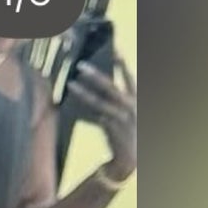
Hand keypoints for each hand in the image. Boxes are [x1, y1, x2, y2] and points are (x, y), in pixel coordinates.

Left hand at [69, 56, 135, 179]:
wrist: (130, 158)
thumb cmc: (127, 131)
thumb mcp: (128, 112)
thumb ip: (117, 100)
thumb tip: (101, 84)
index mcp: (137, 98)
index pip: (129, 77)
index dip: (122, 63)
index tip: (114, 50)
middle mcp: (130, 106)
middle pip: (110, 87)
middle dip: (96, 75)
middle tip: (81, 65)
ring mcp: (119, 118)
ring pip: (98, 102)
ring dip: (83, 92)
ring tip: (71, 83)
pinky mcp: (109, 129)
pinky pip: (93, 117)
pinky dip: (83, 111)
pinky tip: (71, 103)